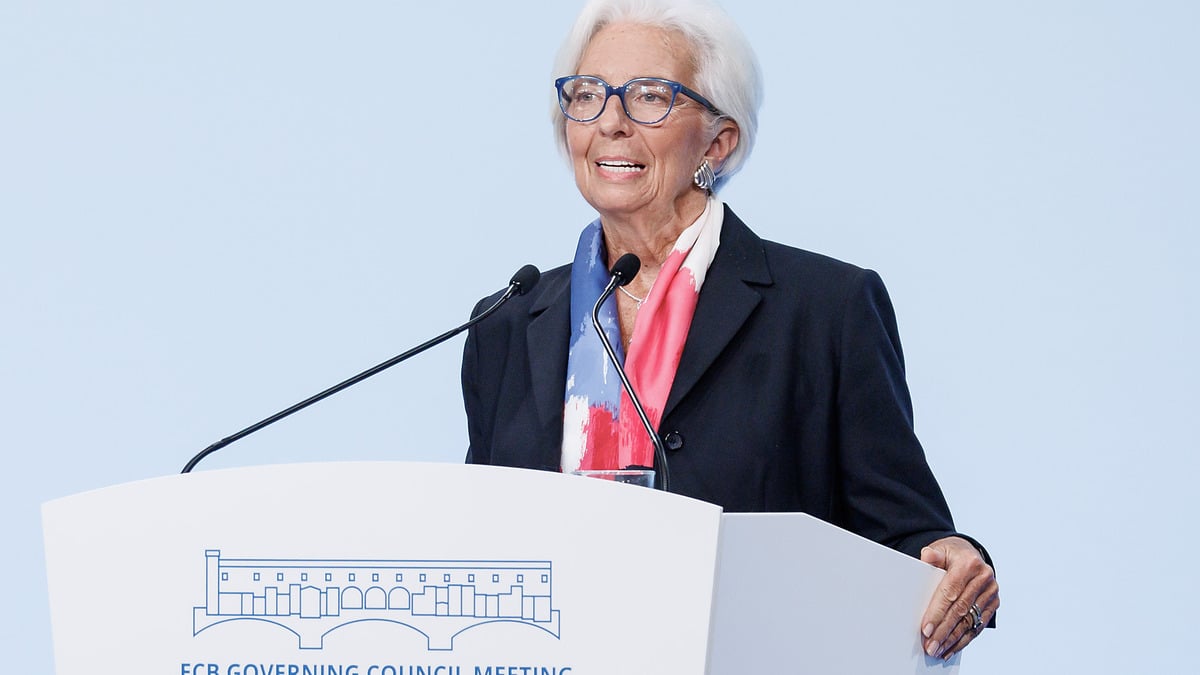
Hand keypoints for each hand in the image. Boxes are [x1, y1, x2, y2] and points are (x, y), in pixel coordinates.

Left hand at [919, 536, 998, 659]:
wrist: (969, 554)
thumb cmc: (950, 555)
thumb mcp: (940, 550)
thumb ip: (932, 555)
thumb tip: (927, 557)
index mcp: (969, 563)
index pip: (950, 592)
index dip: (937, 612)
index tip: (926, 630)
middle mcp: (984, 577)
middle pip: (960, 610)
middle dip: (944, 631)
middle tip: (930, 646)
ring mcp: (991, 592)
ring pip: (970, 621)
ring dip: (953, 639)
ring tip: (938, 651)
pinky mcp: (994, 603)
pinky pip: (978, 625)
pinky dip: (964, 639)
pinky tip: (951, 648)